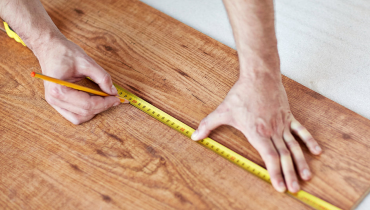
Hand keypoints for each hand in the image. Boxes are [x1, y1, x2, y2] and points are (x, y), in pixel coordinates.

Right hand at [36, 38, 120, 123]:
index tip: (117, 98)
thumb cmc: (63, 52)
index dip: (105, 103)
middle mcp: (54, 99)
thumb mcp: (87, 62)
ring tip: (105, 100)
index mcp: (58, 89)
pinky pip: (73, 115)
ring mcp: (54, 102)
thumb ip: (102, 78)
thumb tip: (113, 92)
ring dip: (94, 112)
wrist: (49, 47)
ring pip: (78, 118)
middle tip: (115, 98)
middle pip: (84, 113)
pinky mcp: (57, 102)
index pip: (87, 104)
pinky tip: (95, 102)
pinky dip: (86, 111)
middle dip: (102, 107)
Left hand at [191, 72, 321, 192]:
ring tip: (307, 177)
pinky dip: (309, 141)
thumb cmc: (242, 94)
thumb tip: (194, 135)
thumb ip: (208, 125)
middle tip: (296, 189)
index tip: (280, 187)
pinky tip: (316, 151)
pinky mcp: (288, 116)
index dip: (275, 174)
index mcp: (257, 133)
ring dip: (301, 162)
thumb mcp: (222, 111)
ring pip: (294, 147)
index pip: (269, 158)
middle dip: (290, 174)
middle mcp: (272, 132)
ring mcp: (282, 124)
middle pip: (284, 157)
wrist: (259, 76)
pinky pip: (300, 131)